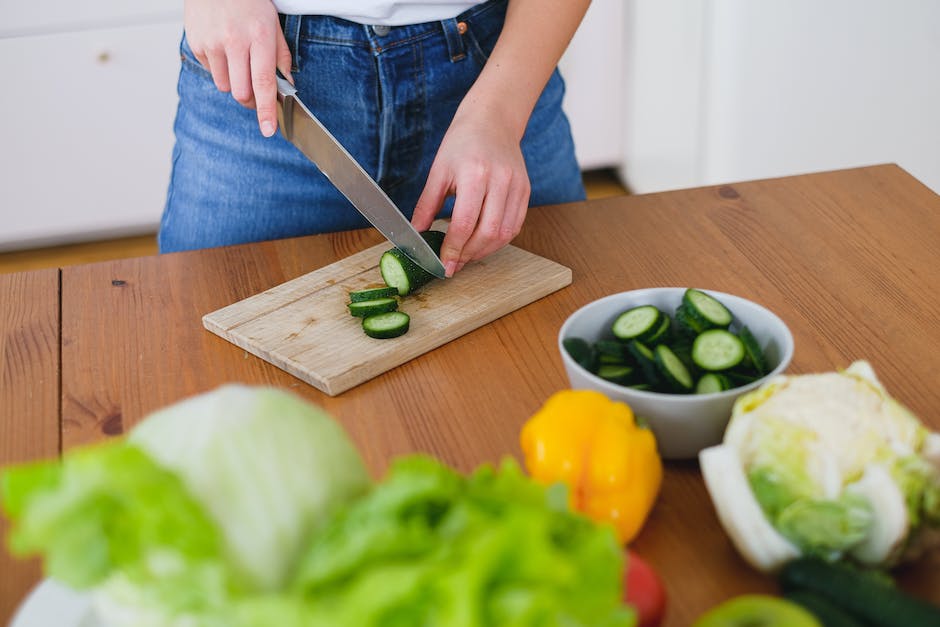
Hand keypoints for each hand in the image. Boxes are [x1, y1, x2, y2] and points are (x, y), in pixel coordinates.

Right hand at [184, 0, 291, 136]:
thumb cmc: (248, 1)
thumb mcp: (273, 23)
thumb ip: (281, 56)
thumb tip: (286, 84)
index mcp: (259, 37)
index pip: (263, 83)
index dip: (266, 110)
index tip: (268, 129)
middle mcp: (234, 41)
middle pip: (242, 92)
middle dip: (250, 100)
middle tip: (256, 95)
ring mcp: (213, 43)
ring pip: (225, 86)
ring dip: (234, 83)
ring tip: (237, 61)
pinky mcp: (197, 43)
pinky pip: (210, 72)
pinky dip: (219, 68)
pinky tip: (223, 49)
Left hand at [411, 109, 529, 276]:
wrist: (492, 120)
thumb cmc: (462, 143)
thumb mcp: (438, 171)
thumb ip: (427, 205)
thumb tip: (416, 234)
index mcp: (475, 174)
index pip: (464, 223)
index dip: (453, 249)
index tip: (444, 265)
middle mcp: (500, 181)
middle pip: (488, 233)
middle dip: (469, 254)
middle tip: (454, 264)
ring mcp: (517, 186)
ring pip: (505, 234)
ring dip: (485, 251)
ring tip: (466, 256)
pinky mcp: (525, 190)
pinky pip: (515, 226)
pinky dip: (499, 240)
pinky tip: (483, 243)